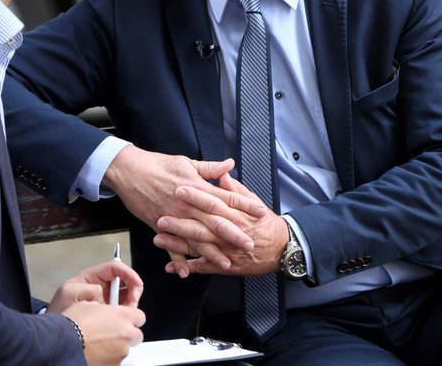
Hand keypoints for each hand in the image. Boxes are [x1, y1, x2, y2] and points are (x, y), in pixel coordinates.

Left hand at [47, 259, 143, 312]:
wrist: (57, 327)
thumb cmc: (60, 307)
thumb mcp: (70, 292)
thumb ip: (88, 290)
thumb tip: (102, 294)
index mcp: (92, 277)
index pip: (115, 268)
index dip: (129, 273)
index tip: (137, 284)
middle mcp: (101, 285)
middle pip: (125, 281)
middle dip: (133, 290)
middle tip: (132, 302)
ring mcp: (105, 299)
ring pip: (126, 296)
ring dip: (129, 303)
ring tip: (123, 313)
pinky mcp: (107, 311)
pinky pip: (121, 309)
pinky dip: (124, 313)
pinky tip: (118, 319)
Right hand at [63, 302, 144, 365]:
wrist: (62, 343)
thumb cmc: (71, 324)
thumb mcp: (86, 305)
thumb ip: (101, 308)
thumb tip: (100, 310)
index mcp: (122, 316)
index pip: (139, 316)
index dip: (130, 318)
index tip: (124, 320)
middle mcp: (125, 334)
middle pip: (136, 335)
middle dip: (126, 335)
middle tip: (111, 335)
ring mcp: (121, 353)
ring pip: (124, 350)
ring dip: (115, 348)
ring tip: (97, 346)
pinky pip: (114, 361)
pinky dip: (107, 359)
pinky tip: (94, 354)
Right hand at [102, 146, 258, 275]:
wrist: (129, 171)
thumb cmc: (157, 164)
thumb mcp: (186, 162)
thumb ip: (210, 168)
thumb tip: (229, 165)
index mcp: (198, 187)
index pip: (227, 197)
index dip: (245, 205)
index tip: (260, 212)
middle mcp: (188, 204)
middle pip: (216, 221)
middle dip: (234, 234)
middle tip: (250, 245)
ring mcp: (174, 216)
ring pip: (197, 238)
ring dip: (212, 252)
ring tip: (226, 263)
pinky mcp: (159, 224)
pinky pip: (170, 246)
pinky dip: (178, 260)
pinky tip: (187, 272)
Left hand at [153, 172, 288, 276]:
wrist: (283, 249)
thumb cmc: (267, 225)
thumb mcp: (254, 202)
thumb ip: (236, 189)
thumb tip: (223, 174)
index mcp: (235, 214)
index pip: (212, 202)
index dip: (196, 196)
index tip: (179, 188)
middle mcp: (229, 233)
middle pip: (202, 226)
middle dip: (181, 221)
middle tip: (161, 216)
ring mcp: (226, 251)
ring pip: (199, 247)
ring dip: (178, 244)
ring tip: (158, 239)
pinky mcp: (225, 265)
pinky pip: (203, 267)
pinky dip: (187, 267)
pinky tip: (170, 266)